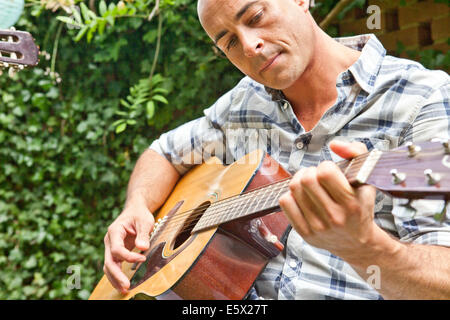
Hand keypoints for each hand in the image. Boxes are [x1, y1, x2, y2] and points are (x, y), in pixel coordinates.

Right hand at [103, 203, 153, 293]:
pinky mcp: (115, 252)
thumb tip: (142, 248)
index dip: (129, 257)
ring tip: (124, 290)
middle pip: (109, 261)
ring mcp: (111, 247)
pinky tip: (123, 284)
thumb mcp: (144, 221)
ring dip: (115, 279)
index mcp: (114, 231)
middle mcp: (109, 240)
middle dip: (117, 275)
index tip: (142, 259)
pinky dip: (117, 275)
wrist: (135, 210)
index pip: (117, 249)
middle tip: (126, 286)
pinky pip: (113, 265)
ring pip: (109, 266)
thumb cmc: (139, 214)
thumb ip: (143, 234)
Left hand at [279, 140, 377, 262]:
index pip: (325, 173)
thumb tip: (334, 144)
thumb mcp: (367, 179)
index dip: (325, 167)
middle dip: (310, 172)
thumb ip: (356, 153)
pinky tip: (302, 197)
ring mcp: (317, 227)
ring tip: (309, 185)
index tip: (330, 172)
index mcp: (351, 203)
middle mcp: (334, 217)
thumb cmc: (360, 207)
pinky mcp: (304, 233)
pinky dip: (291, 195)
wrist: (357, 243)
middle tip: (317, 177)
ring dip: (299, 181)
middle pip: (306, 179)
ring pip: (293, 189)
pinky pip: (285, 203)